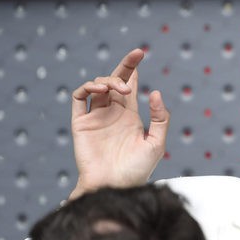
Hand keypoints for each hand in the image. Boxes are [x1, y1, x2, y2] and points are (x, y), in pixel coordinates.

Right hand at [68, 49, 169, 199]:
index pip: (130, 85)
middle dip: (124, 65)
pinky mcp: (81, 123)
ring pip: (97, 86)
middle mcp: (112, 113)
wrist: (115, 187)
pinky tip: (102, 89)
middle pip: (114, 80)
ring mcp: (96, 116)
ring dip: (110, 79)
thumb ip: (160, 118)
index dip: (133, 68)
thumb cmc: (137, 170)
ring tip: (121, 89)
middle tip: (136, 56)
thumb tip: (155, 92)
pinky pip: (79, 98)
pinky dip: (88, 87)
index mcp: (129, 116)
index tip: (140, 52)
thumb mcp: (156, 143)